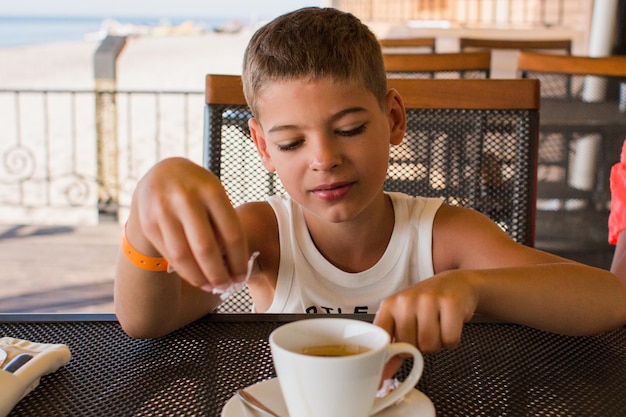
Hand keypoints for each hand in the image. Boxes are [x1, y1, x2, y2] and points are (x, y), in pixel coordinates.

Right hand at [129, 157, 249, 290]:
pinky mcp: (149, 223)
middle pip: (206, 247)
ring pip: (183, 255)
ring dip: (199, 277)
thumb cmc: (199, 190)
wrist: (162, 173)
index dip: (238, 260)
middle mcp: (186, 198)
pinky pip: (169, 255)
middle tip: (227, 287)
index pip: (231, 233)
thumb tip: (233, 266)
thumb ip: (224, 224)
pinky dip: (185, 271)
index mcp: (211, 190)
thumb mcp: (215, 195)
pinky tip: (196, 278)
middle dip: (218, 273)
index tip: (242, 276)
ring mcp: (164, 210)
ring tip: (212, 287)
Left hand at [374, 271, 477, 378]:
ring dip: (437, 344)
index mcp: (390, 306)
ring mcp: (428, 300)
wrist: (455, 283)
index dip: (386, 356)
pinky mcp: (450, 303)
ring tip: (438, 327)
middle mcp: (406, 301)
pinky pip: (450, 339)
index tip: (385, 372)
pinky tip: (449, 325)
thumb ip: (394, 345)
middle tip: (425, 332)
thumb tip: (382, 373)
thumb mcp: (404, 319)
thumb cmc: (426, 304)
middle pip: (409, 347)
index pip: (382, 337)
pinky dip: (452, 340)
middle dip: (420, 347)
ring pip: (429, 345)